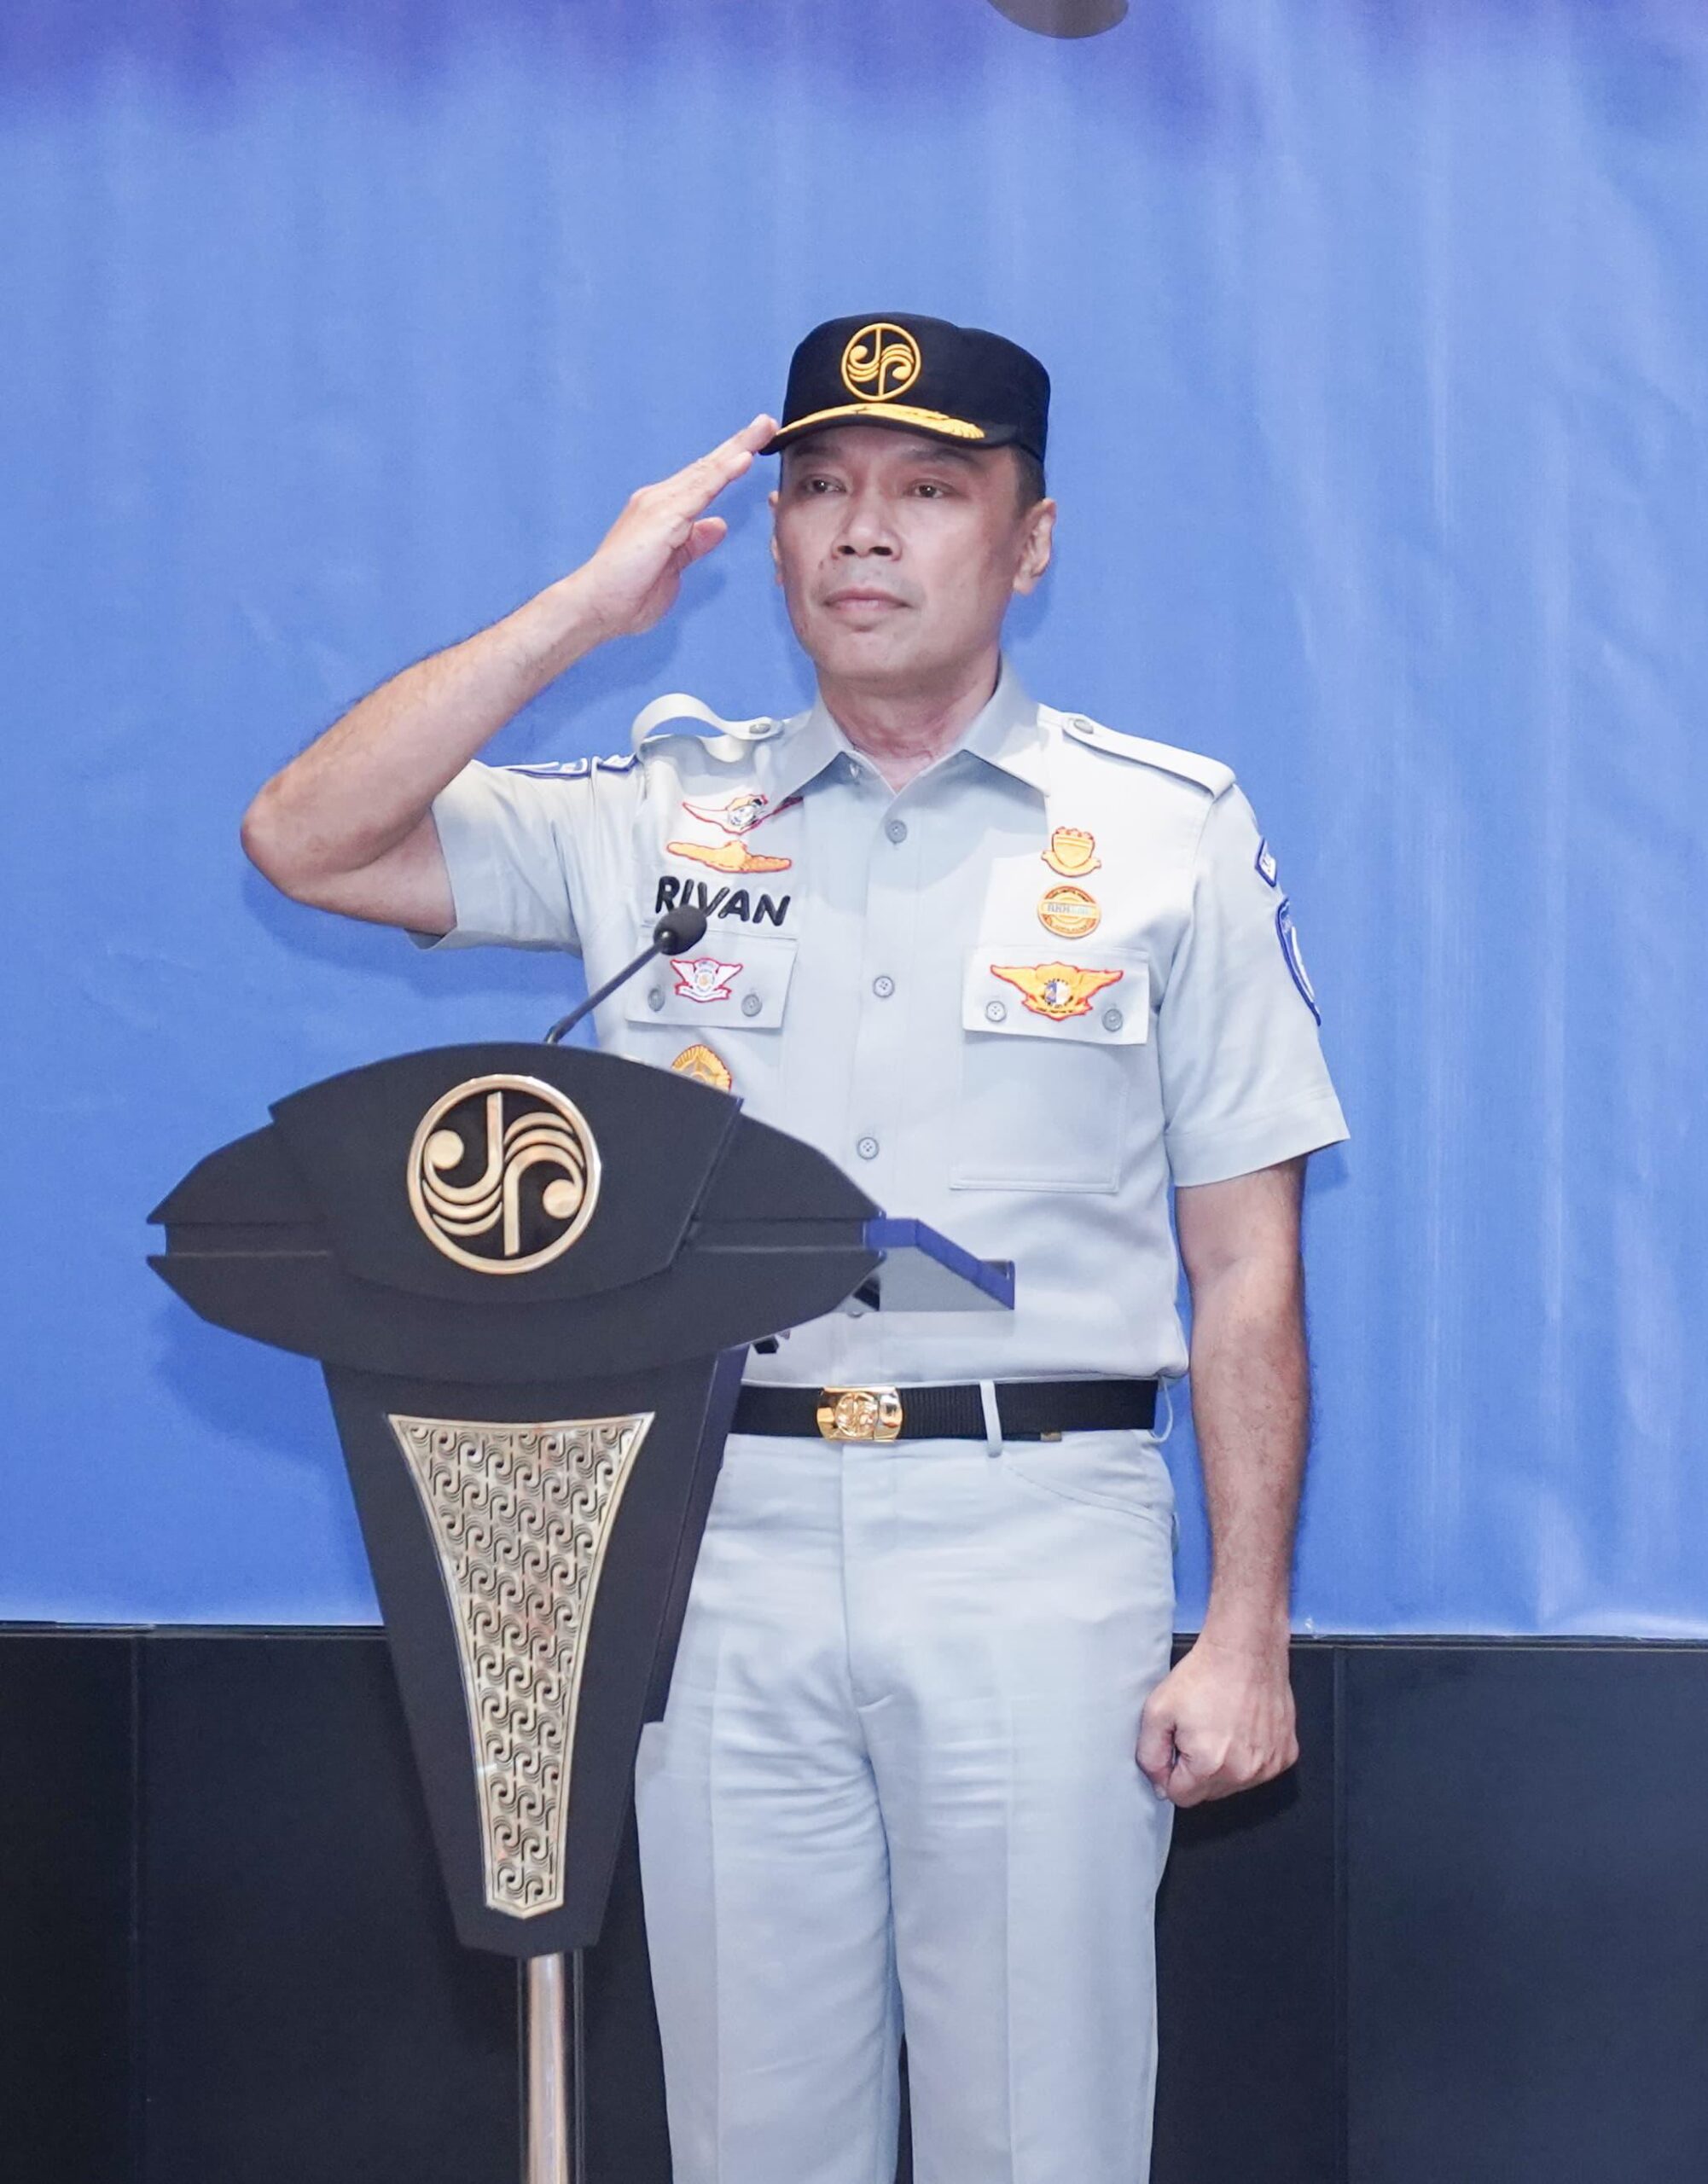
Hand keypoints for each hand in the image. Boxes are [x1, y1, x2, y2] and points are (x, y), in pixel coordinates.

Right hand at [570, 414, 778, 639]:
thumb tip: (717, 525)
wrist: (595, 606)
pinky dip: (723, 473)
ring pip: (707, 472)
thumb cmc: (628, 594)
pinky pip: (701, 490)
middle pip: (707, 468)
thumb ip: (694, 544)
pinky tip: (743, 458)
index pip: (703, 482)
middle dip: (739, 444)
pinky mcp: (663, 517)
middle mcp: (660, 500)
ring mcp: (660, 505)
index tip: (754, 447)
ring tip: (763, 428)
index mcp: (663, 512)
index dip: (729, 464)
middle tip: (767, 423)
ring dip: (737, 448)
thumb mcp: (674, 568)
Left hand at [1135, 1632, 1298, 1806]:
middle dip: (1197, 1770)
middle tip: (1197, 1731)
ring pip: (1235, 1783)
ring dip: (1224, 1765)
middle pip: (1209, 1793)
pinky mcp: (1286, 1753)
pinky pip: (1259, 1769)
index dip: (1171, 1772)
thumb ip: (1150, 1757)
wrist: (1245, 1649)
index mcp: (1210, 1767)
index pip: (1181, 1797)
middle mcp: (1244, 1773)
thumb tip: (1159, 1787)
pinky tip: (1241, 1726)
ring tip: (1221, 1726)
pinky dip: (1249, 1755)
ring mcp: (1270, 1765)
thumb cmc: (1204, 1675)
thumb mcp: (1156, 1712)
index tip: (1176, 1746)